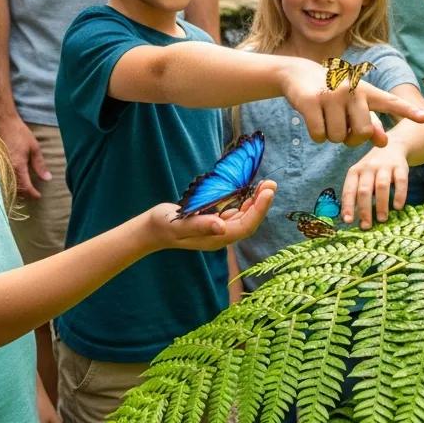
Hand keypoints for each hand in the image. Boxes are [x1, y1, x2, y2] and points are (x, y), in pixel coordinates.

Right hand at [0, 113, 50, 198]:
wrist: (1, 121)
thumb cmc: (19, 133)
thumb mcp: (34, 147)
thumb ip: (40, 165)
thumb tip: (47, 178)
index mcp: (18, 166)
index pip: (26, 187)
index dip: (33, 194)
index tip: (38, 196)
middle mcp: (6, 169)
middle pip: (14, 189)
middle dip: (24, 194)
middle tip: (32, 194)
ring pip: (6, 185)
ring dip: (15, 190)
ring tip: (23, 190)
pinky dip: (6, 183)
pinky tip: (12, 181)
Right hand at [147, 180, 276, 249]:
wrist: (152, 229)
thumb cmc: (163, 226)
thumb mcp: (178, 225)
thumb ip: (200, 225)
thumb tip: (222, 226)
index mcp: (216, 239)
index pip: (245, 226)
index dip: (258, 210)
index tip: (268, 192)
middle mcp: (221, 235)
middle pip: (249, 221)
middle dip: (262, 203)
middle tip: (271, 184)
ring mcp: (219, 227)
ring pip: (244, 215)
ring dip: (256, 201)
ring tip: (266, 184)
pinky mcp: (215, 219)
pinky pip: (236, 210)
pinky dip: (245, 199)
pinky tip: (250, 189)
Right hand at [279, 58, 423, 146]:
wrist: (300, 74)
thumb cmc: (334, 94)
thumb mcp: (354, 105)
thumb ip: (372, 124)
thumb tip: (384, 142)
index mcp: (367, 91)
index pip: (391, 103)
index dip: (408, 112)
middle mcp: (352, 90)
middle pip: (362, 133)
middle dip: (352, 139)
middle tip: (344, 127)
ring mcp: (331, 95)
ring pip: (338, 138)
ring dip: (332, 137)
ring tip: (327, 118)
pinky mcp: (312, 101)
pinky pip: (320, 136)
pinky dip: (317, 136)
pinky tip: (314, 120)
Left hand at [341, 143, 408, 229]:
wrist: (392, 146)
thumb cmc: (373, 170)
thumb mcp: (361, 177)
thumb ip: (356, 194)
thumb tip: (351, 219)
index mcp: (355, 171)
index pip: (349, 190)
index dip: (348, 206)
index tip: (348, 221)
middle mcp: (368, 167)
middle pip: (364, 190)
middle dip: (364, 209)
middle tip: (367, 226)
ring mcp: (384, 166)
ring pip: (381, 186)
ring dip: (381, 204)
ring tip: (382, 219)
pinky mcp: (400, 166)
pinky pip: (400, 181)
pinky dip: (399, 194)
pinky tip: (398, 207)